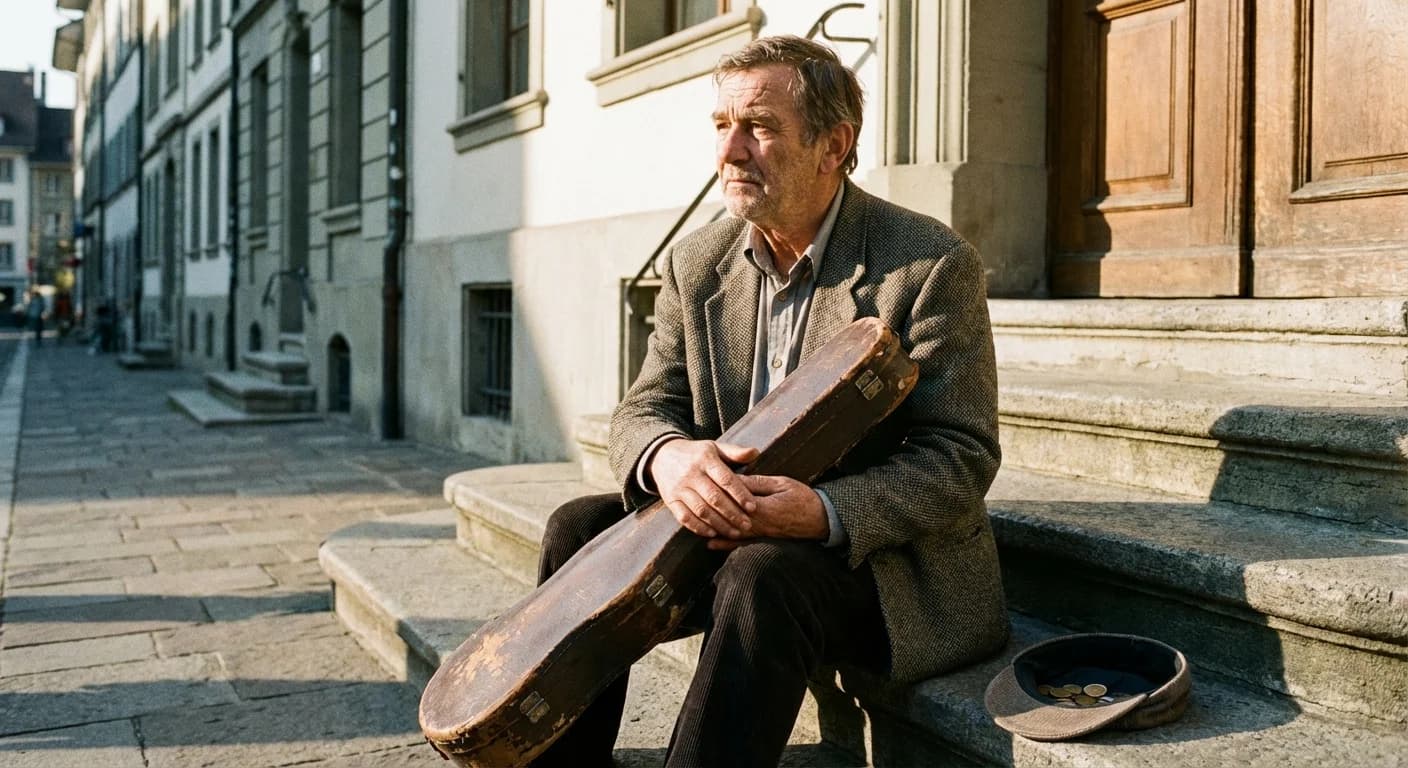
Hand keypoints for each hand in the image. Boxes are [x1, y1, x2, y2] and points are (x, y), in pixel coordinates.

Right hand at [649, 439, 759, 539]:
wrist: (662, 456)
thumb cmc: (696, 454)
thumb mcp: (714, 448)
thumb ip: (735, 452)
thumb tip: (755, 453)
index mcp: (705, 459)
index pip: (725, 479)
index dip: (740, 494)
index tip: (753, 507)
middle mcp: (691, 474)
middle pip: (714, 498)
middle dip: (733, 514)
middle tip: (748, 525)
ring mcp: (679, 488)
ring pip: (701, 510)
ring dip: (719, 524)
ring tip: (735, 533)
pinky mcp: (670, 500)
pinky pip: (684, 517)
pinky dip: (699, 527)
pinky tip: (713, 533)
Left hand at [706, 474, 829, 550]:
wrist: (820, 520)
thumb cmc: (802, 498)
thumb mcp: (781, 483)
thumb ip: (758, 483)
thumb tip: (736, 479)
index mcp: (762, 506)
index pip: (734, 499)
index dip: (719, 491)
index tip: (706, 482)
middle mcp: (759, 524)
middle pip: (729, 517)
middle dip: (711, 510)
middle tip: (693, 499)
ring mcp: (760, 534)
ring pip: (731, 532)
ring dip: (713, 527)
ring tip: (695, 521)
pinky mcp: (763, 540)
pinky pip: (740, 544)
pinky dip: (724, 544)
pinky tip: (710, 542)